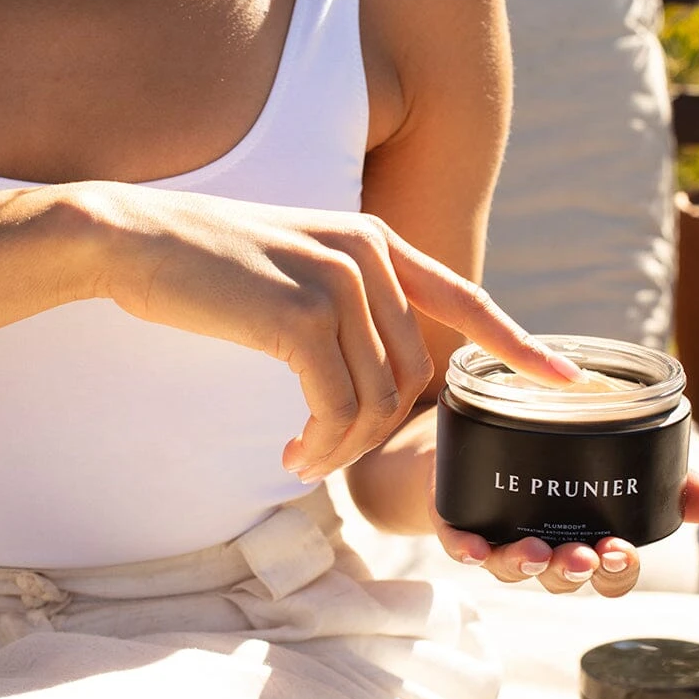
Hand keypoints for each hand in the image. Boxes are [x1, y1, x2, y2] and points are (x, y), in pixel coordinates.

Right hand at [94, 185, 581, 479]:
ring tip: (304, 459)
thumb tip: (379, 372)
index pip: (465, 296)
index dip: (518, 342)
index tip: (564, 378)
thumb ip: (346, 305)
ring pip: (378, 399)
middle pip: (414, 374)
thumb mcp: (295, 271)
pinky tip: (291, 457)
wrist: (135, 239)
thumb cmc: (208, 265)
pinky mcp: (300, 316)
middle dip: (379, 432)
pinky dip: (322, 445)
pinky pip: (337, 407)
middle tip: (325, 453)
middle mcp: (367, 256)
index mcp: (374, 242)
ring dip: (344, 448)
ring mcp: (337, 282)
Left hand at [428, 469, 698, 597]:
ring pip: (511, 568)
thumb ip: (673, 477)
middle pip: (560, 579)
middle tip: (580, 555)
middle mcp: (543, 545)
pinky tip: (472, 549)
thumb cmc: (562, 442)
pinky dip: (466, 550)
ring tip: (534, 551)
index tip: (621, 550)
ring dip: (524, 566)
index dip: (616, 573)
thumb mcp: (623, 447)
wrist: (491, 415)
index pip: (608, 574)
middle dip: (571, 573)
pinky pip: (460, 544)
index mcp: (586, 535)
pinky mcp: (459, 518)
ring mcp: (499, 535)